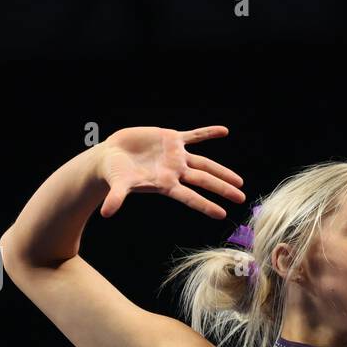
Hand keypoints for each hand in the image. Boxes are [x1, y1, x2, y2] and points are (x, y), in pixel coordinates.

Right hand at [97, 125, 245, 218]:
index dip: (205, 205)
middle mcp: (175, 171)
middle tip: (241, 197)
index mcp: (166, 184)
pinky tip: (224, 131)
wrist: (113, 156)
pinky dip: (208, 133)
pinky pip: (194, 135)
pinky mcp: (171, 139)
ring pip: (204, 163)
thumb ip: (116, 198)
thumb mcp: (118, 185)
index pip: (189, 197)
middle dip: (223, 188)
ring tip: (239, 181)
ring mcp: (176, 156)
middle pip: (204, 180)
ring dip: (222, 171)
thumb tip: (105, 213)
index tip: (222, 214)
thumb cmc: (116, 174)